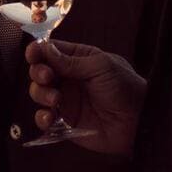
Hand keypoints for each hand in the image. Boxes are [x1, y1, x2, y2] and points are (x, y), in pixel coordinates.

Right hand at [26, 38, 143, 155]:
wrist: (138, 120)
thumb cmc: (124, 87)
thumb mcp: (100, 67)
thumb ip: (71, 61)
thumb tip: (45, 49)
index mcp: (78, 59)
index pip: (51, 51)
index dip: (38, 51)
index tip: (33, 54)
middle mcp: (69, 79)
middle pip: (40, 71)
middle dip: (38, 73)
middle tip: (47, 77)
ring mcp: (67, 101)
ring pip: (39, 93)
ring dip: (40, 94)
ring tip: (56, 99)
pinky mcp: (66, 122)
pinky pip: (45, 118)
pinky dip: (42, 117)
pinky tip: (50, 117)